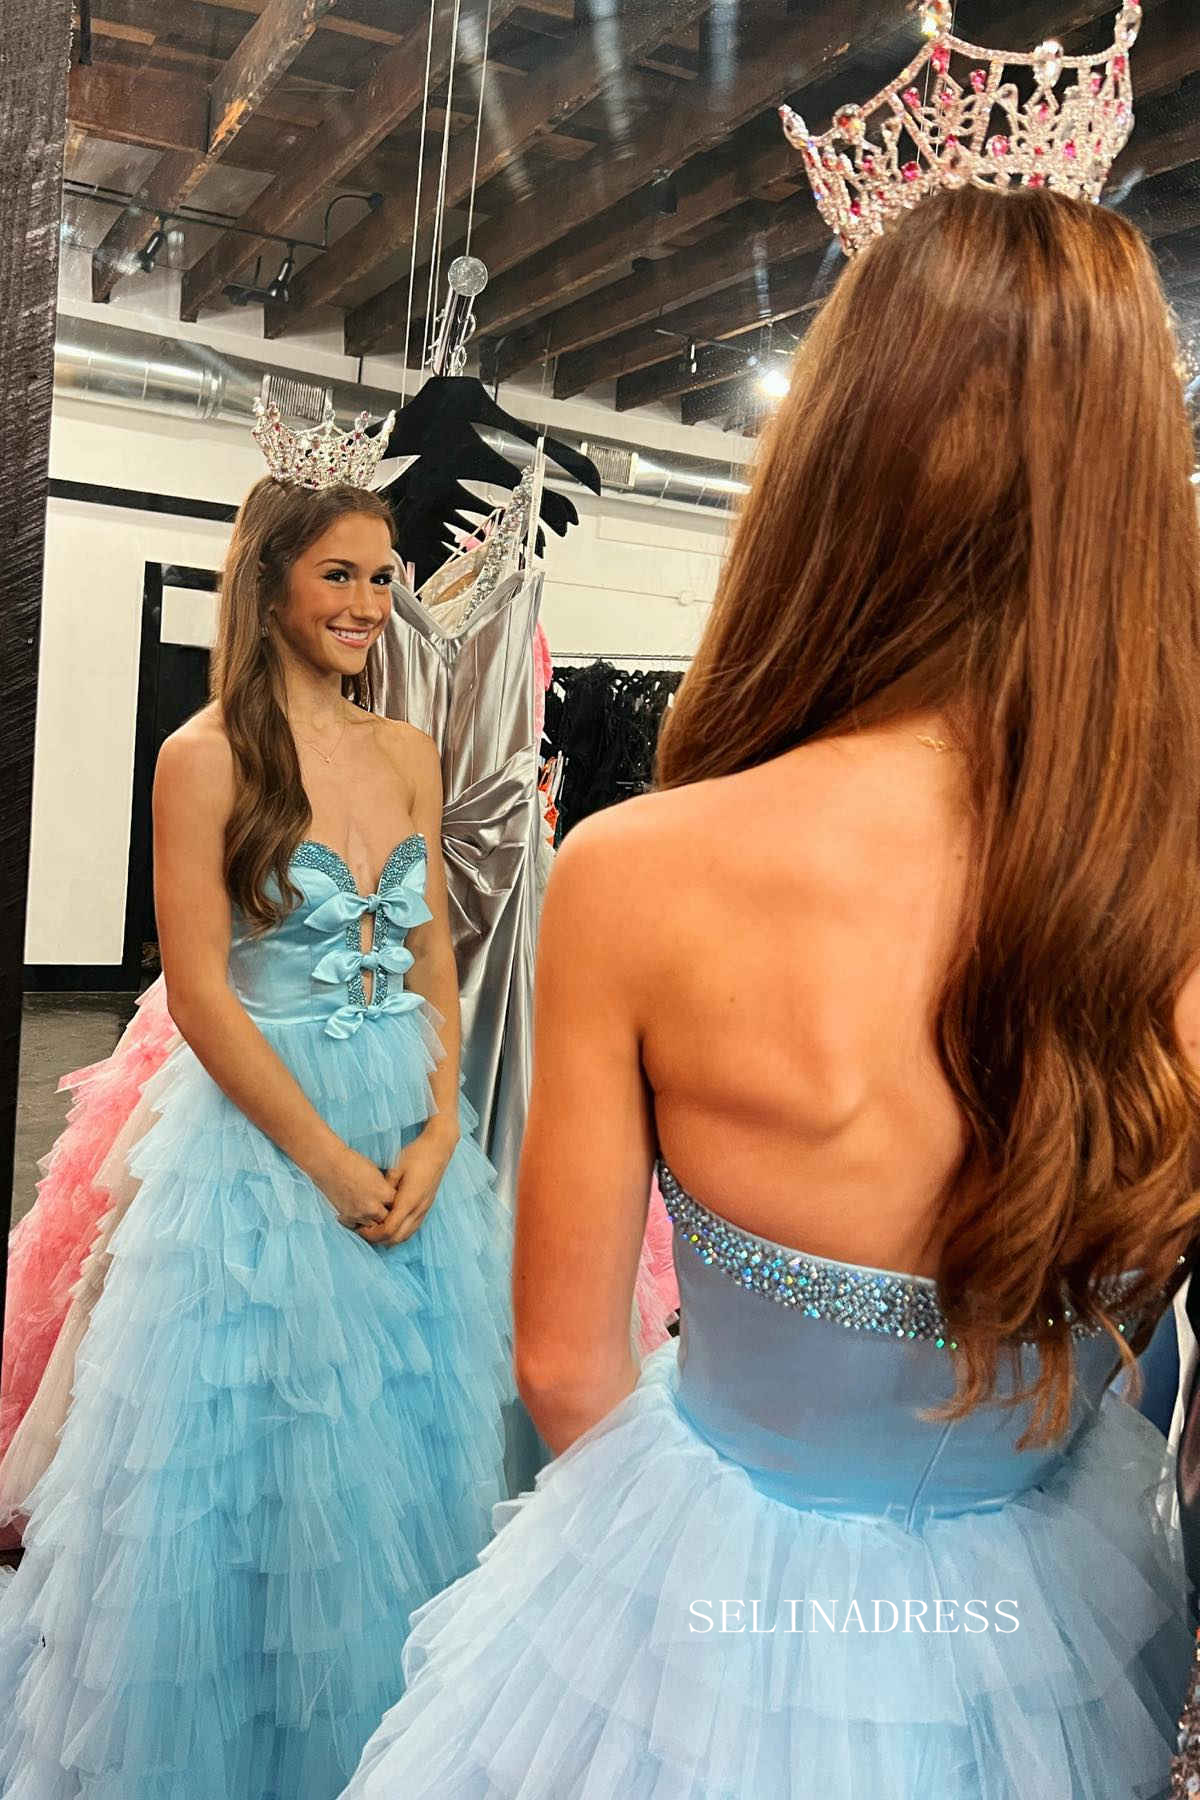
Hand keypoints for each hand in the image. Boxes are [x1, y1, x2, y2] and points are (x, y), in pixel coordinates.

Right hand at [312, 1144, 394, 1231]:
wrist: (329, 1164)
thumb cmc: (354, 1163)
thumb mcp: (377, 1173)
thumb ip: (385, 1188)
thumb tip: (392, 1197)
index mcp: (383, 1193)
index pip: (398, 1205)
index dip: (396, 1202)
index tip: (394, 1200)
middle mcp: (373, 1206)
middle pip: (387, 1219)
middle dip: (386, 1214)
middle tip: (383, 1208)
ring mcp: (359, 1214)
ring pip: (373, 1226)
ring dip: (373, 1220)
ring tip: (370, 1210)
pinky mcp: (346, 1217)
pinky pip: (357, 1226)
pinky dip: (358, 1221)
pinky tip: (357, 1211)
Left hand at [359, 1122, 458, 1246]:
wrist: (438, 1149)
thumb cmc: (416, 1155)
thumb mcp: (396, 1168)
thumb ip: (385, 1188)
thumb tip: (373, 1201)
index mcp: (409, 1200)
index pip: (389, 1229)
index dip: (373, 1234)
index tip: (360, 1228)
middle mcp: (418, 1209)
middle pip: (397, 1238)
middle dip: (379, 1239)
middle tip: (364, 1232)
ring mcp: (424, 1210)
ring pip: (406, 1236)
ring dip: (389, 1238)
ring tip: (375, 1230)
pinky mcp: (426, 1208)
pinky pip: (412, 1229)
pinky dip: (399, 1233)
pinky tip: (389, 1225)